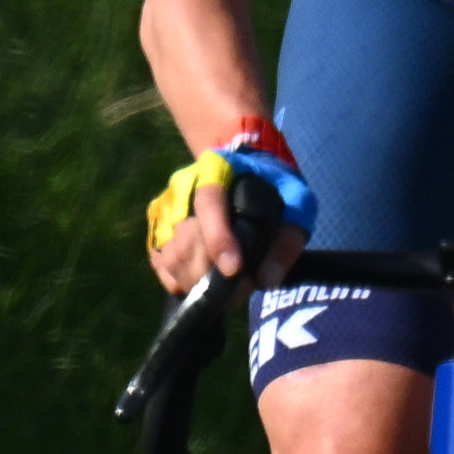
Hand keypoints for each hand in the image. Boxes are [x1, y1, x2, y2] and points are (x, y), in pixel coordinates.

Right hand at [144, 118, 314, 292]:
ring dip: (199, 281)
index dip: (218, 238)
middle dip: (213, 272)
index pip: (209, 202)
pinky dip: (181, 281)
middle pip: (187, 238)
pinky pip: (161, 264)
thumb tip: (266, 280)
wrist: (246, 166)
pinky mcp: (156, 228)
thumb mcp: (297, 202)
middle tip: (241, 287)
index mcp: (218, 168)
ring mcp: (165, 208)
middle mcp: (182, 187)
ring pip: (171, 255)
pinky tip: (204, 282)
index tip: (234, 269)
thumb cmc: (273, 186)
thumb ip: (288, 238)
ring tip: (227, 288)